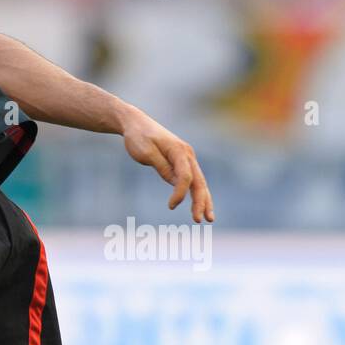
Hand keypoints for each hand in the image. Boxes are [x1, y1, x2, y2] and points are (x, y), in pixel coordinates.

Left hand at [118, 105, 213, 222]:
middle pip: (198, 181)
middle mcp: (187, 154)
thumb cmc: (138, 137)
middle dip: (201, 202)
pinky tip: (201, 206)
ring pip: (200, 182)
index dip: (180, 193)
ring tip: (208, 218)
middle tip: (200, 220)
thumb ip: (162, 167)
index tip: (170, 206)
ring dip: (204, 200)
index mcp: (179, 150)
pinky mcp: (182, 162)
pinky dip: (197, 193)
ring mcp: (187, 158)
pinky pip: (193, 180)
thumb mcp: (146, 153)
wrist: (135, 123)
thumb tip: (176, 183)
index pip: (185, 176)